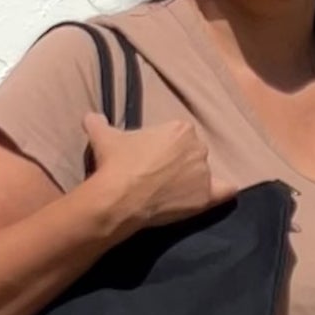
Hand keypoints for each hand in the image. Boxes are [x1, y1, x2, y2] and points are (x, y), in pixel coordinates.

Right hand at [83, 113, 220, 231]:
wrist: (118, 197)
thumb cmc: (115, 163)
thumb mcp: (104, 137)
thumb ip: (98, 123)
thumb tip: (89, 117)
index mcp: (180, 128)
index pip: (179, 135)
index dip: (165, 147)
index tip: (151, 158)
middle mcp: (198, 147)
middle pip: (193, 153)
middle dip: (179, 162)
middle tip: (158, 175)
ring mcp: (203, 173)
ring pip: (203, 173)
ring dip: (192, 179)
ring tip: (171, 191)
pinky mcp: (205, 197)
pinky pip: (225, 191)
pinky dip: (222, 192)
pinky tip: (214, 194)